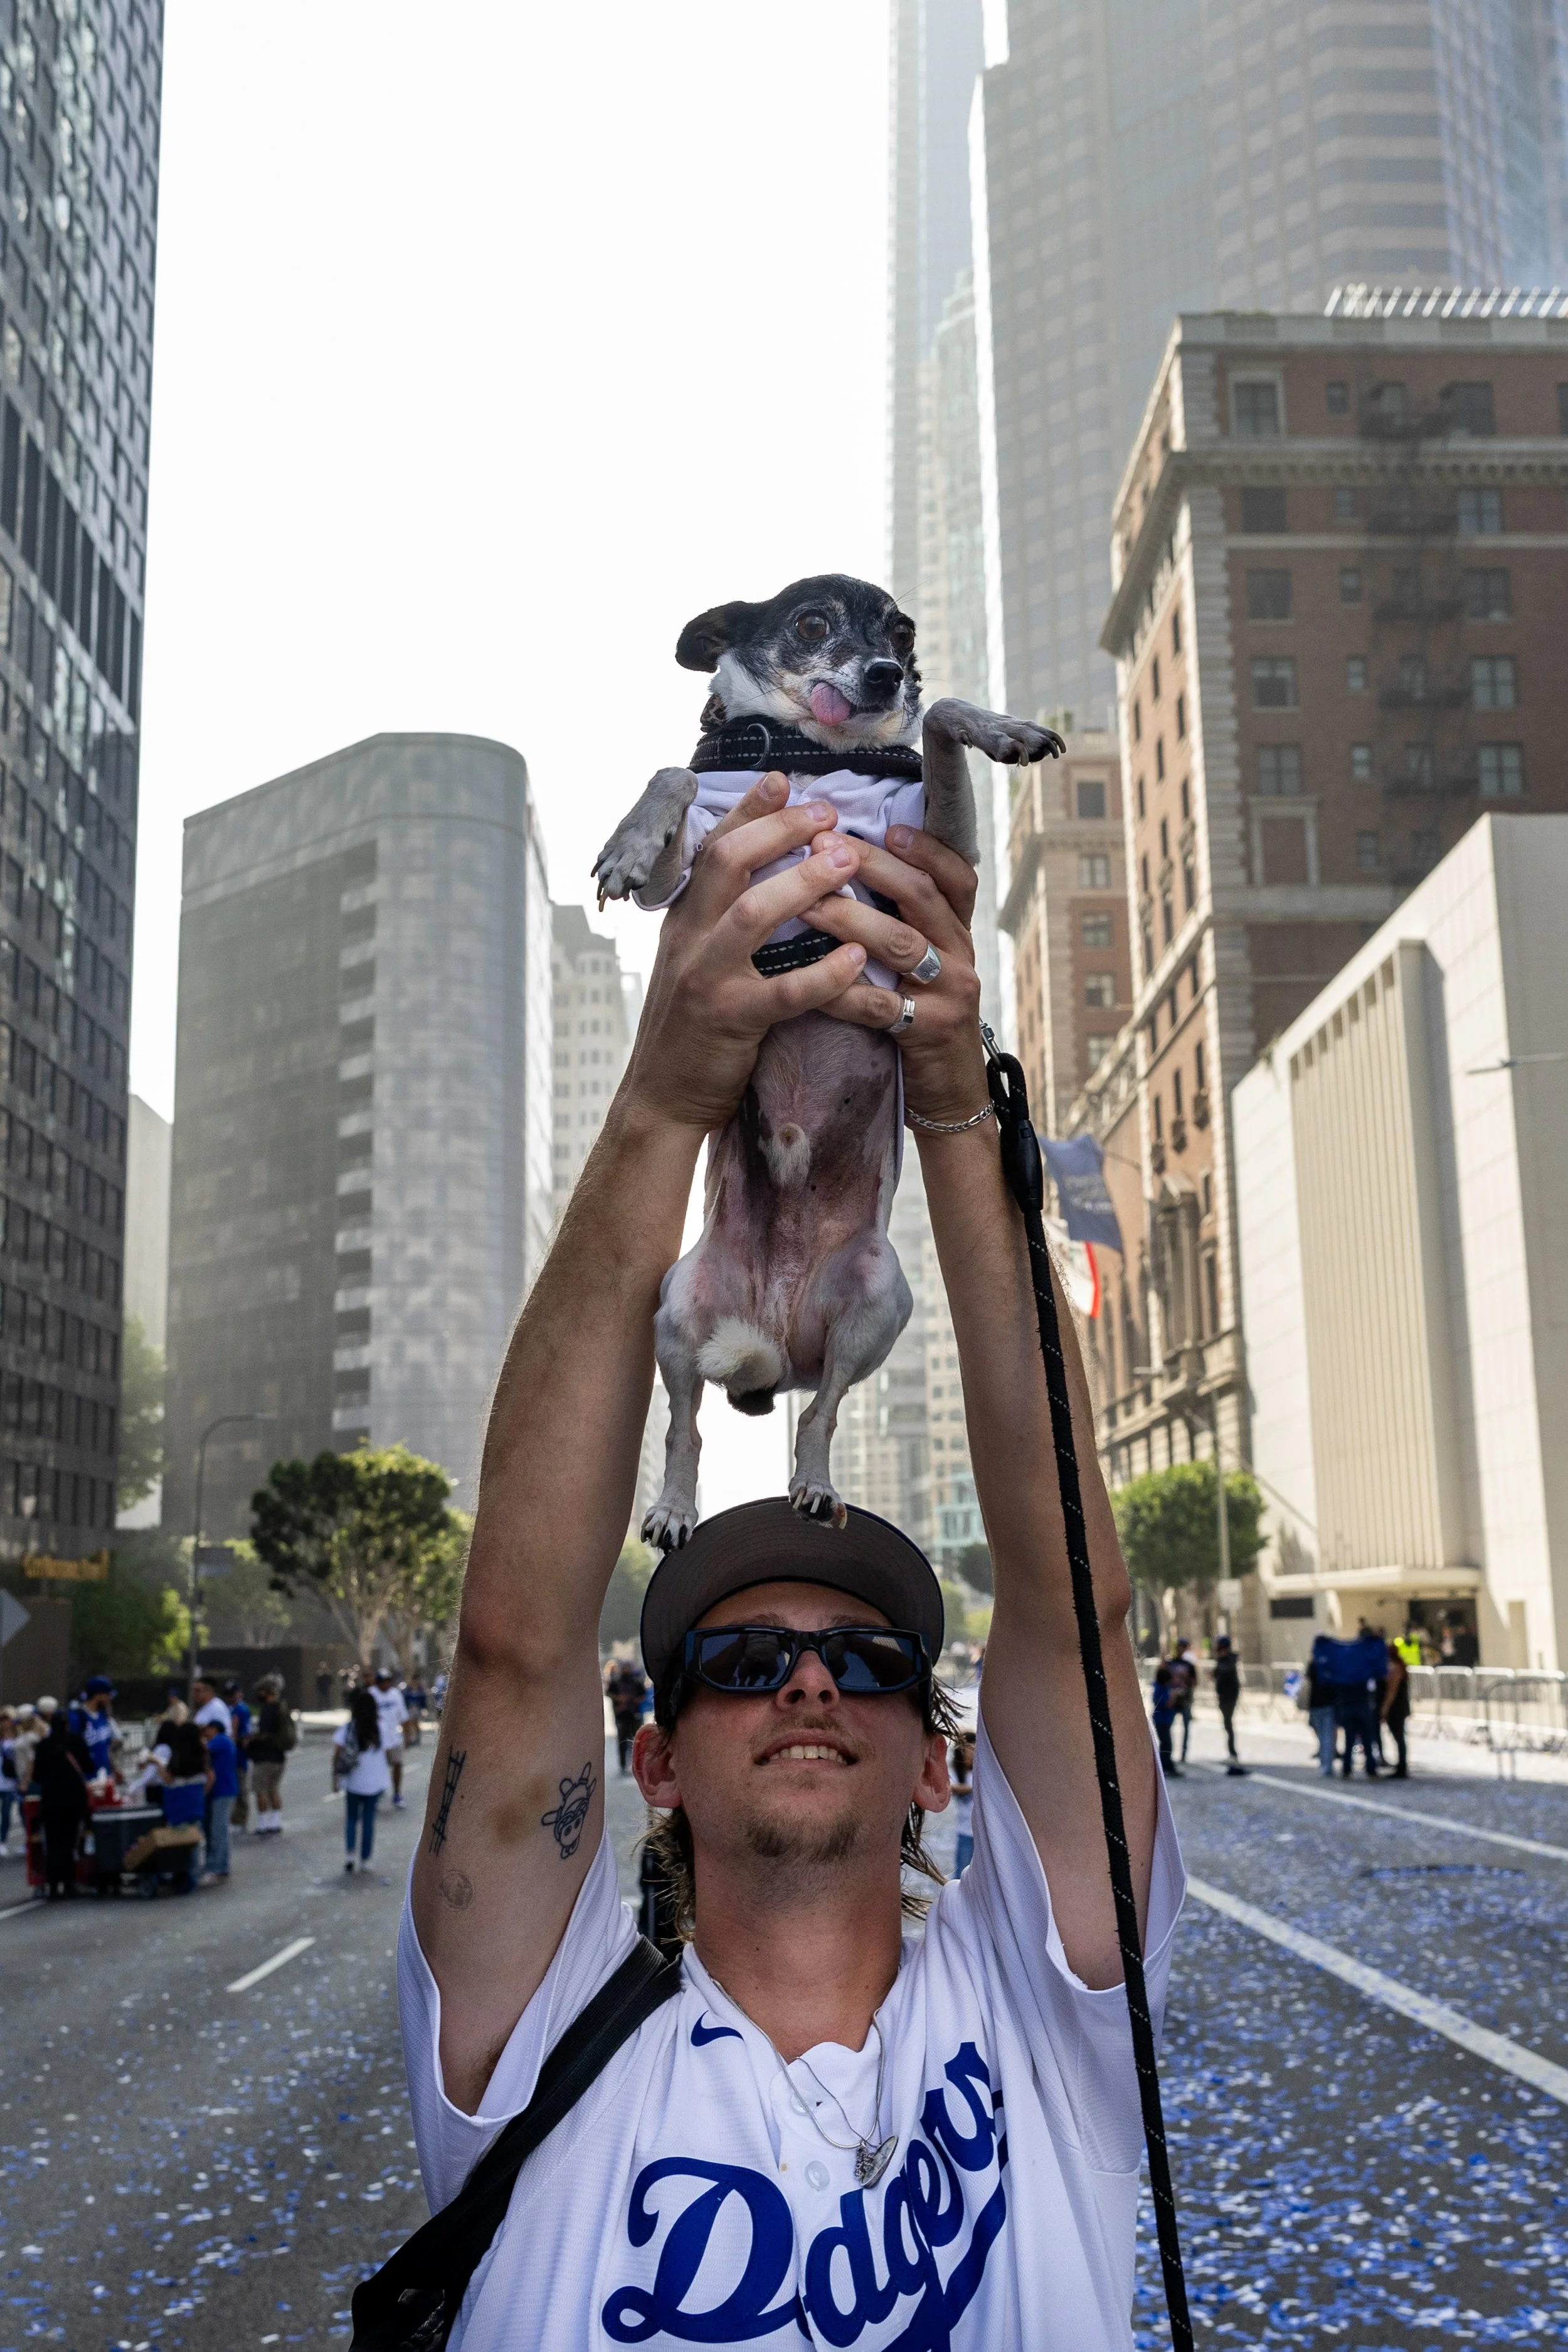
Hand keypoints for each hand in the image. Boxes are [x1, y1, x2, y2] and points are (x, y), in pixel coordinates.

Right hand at [621, 773, 868, 1133]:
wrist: (662, 1097)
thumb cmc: (692, 1030)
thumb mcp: (694, 962)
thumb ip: (717, 921)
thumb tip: (756, 877)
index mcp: (682, 920)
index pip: (712, 848)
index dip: (747, 811)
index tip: (783, 780)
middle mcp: (687, 939)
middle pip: (728, 862)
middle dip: (780, 830)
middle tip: (829, 814)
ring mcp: (704, 979)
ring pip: (752, 914)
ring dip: (804, 883)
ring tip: (848, 862)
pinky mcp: (729, 1020)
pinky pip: (783, 990)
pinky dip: (823, 972)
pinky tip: (857, 957)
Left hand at [801, 826, 989, 1124]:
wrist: (949, 1096)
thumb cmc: (920, 1019)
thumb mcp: (922, 964)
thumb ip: (899, 921)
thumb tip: (848, 866)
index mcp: (957, 931)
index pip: (955, 874)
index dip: (925, 846)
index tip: (885, 826)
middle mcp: (961, 954)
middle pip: (921, 894)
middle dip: (870, 865)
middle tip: (822, 844)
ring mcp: (950, 992)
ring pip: (901, 942)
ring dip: (849, 918)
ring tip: (804, 901)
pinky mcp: (930, 1031)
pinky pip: (880, 1004)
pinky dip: (841, 989)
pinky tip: (807, 978)